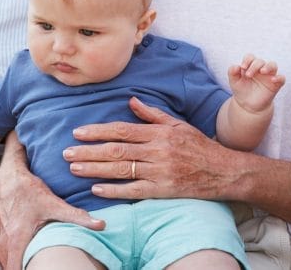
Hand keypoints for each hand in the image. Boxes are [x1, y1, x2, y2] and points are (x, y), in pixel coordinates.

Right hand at [0, 134, 103, 268]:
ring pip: (7, 265)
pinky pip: (5, 258)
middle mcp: (5, 244)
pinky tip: (29, 260)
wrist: (7, 178)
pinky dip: (16, 261)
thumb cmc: (28, 190)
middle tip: (48, 268)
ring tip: (39, 265)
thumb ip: (76, 216)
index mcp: (16, 239)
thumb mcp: (54, 203)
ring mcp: (0, 243)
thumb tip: (100, 225)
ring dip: (21, 267)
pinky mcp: (0, 240)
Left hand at [65, 97, 238, 200]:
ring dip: (94, 169)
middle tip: (66, 152)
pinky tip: (96, 189)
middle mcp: (157, 150)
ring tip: (74, 167)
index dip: (98, 131)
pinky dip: (114, 190)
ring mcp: (159, 171)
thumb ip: (153, 114)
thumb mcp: (177, 124)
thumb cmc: (199, 146)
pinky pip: (133, 190)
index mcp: (159, 132)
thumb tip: (132, 100)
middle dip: (88, 151)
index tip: (78, 132)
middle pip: (116, 150)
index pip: (121, 130)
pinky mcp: (163, 190)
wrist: (223, 170)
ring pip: (121, 169)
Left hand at [228, 54, 284, 112]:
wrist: (248, 106)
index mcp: (250, 66)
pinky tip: (272, 80)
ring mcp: (269, 76)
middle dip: (254, 66)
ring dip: (268, 66)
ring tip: (262, 71)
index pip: (251, 57)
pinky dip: (279, 78)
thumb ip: (232, 72)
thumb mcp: (234, 82)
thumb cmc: (241, 91)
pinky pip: (282, 78)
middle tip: (248, 75)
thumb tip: (236, 66)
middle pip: (260, 61)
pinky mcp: (275, 85)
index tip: (243, 67)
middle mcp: (260, 69)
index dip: (247, 60)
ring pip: (273, 65)